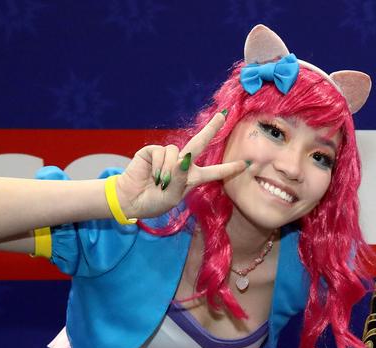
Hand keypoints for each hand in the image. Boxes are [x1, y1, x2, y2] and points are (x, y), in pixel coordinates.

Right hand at [114, 112, 248, 219]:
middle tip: (222, 116)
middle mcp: (183, 164)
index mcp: (193, 178)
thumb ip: (181, 179)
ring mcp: (168, 156)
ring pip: (177, 153)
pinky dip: (160, 165)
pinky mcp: (153, 151)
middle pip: (200, 143)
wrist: (131, 200)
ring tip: (160, 182)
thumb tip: (185, 158)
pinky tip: (153, 175)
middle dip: (211, 129)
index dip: (229, 168)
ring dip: (170, 169)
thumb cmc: (154, 202)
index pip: (214, 172)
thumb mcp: (172, 197)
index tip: (244, 164)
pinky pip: (163, 152)